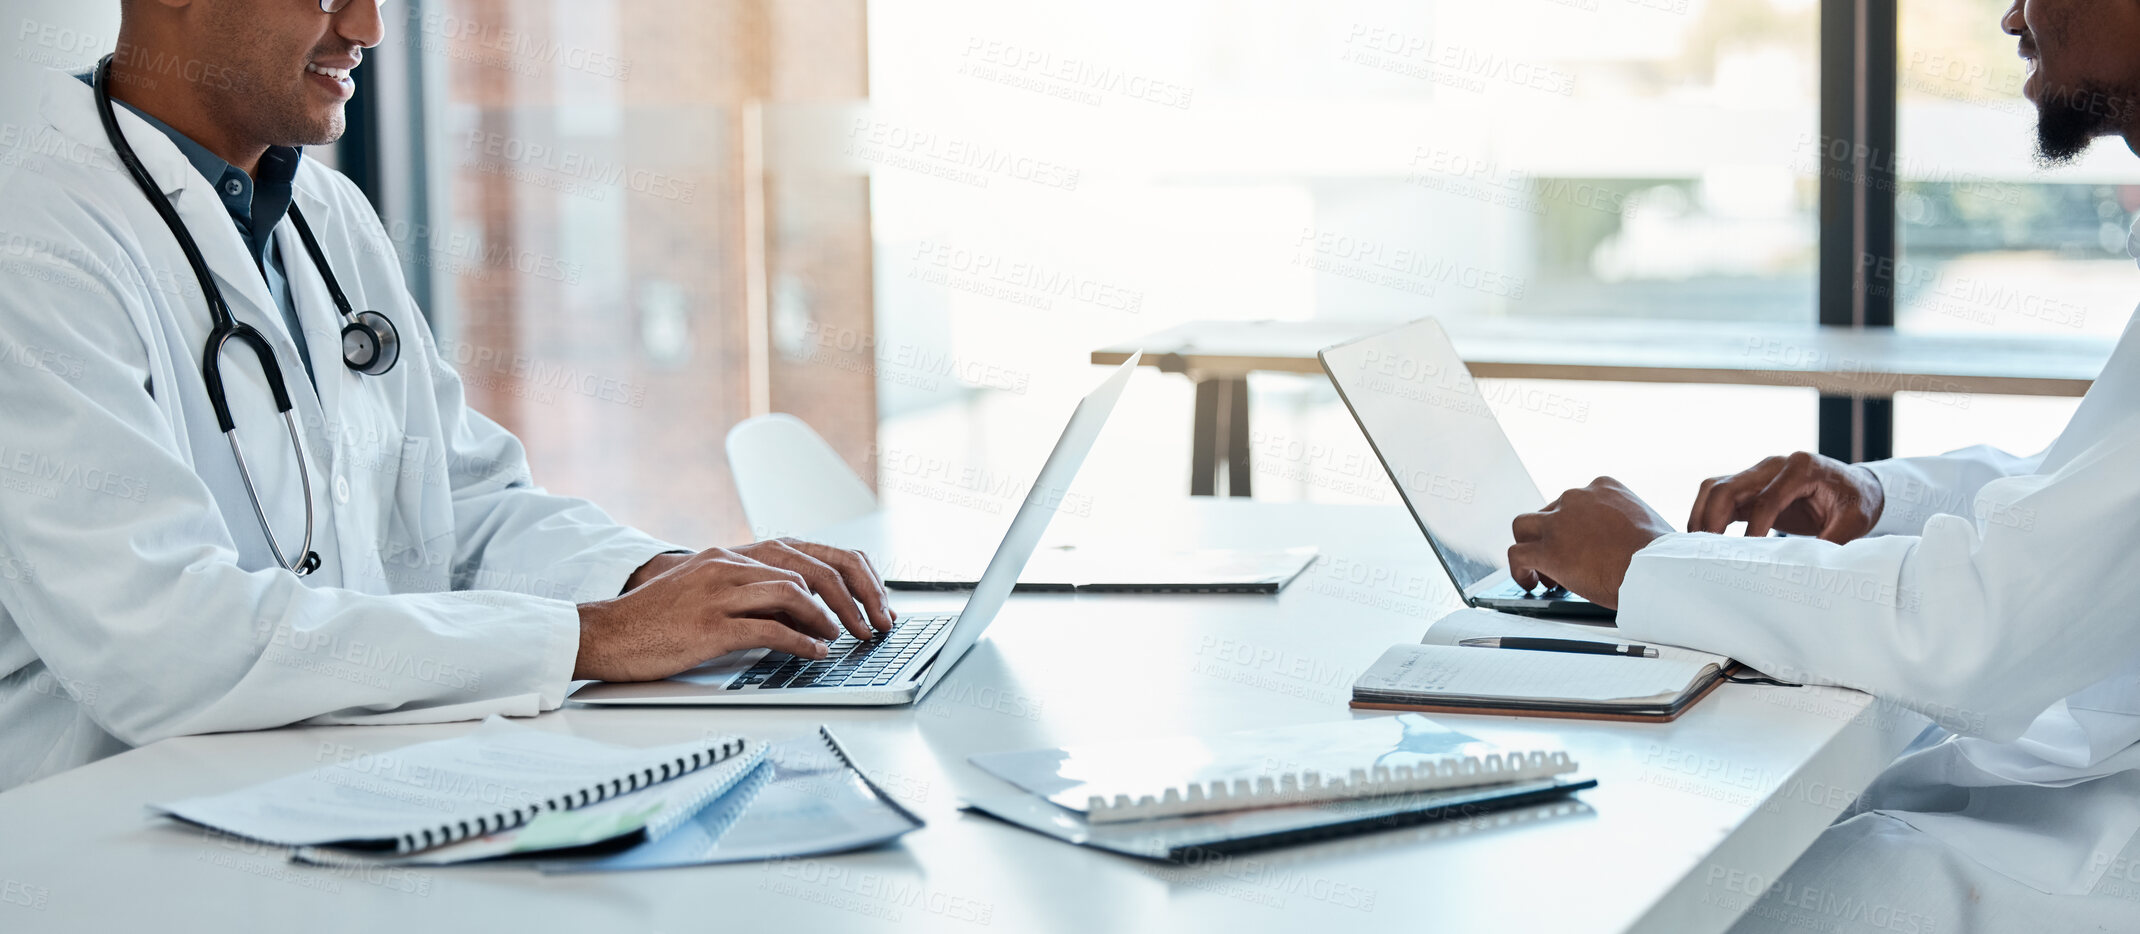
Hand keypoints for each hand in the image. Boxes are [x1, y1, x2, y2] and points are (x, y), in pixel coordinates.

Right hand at [625, 539, 894, 639]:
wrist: (606, 633)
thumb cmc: (656, 619)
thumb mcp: (706, 590)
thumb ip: (748, 591)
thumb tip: (801, 611)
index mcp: (732, 555)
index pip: (807, 553)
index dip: (847, 575)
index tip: (870, 599)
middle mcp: (729, 566)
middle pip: (810, 570)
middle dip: (850, 598)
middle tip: (870, 624)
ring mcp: (719, 594)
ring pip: (794, 594)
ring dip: (829, 619)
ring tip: (844, 637)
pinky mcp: (710, 626)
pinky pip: (769, 630)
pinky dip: (801, 642)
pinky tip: (815, 652)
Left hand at [1507, 477, 1674, 609]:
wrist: (1657, 570)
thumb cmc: (1659, 555)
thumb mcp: (1645, 522)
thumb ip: (1623, 523)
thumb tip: (1619, 543)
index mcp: (1603, 487)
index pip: (1573, 500)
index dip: (1572, 525)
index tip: (1578, 543)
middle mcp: (1576, 497)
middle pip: (1548, 512)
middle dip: (1551, 536)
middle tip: (1561, 561)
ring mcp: (1559, 522)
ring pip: (1523, 527)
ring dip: (1529, 547)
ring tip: (1542, 573)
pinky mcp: (1548, 550)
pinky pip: (1517, 555)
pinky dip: (1519, 570)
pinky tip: (1530, 583)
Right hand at [1688, 451, 1883, 542]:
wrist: (1856, 486)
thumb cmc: (1856, 501)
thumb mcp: (1854, 520)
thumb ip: (1833, 540)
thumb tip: (1809, 568)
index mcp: (1800, 468)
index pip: (1766, 499)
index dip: (1754, 528)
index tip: (1745, 554)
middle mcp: (1774, 465)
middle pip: (1728, 486)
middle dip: (1712, 518)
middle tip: (1707, 550)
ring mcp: (1759, 472)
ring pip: (1715, 487)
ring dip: (1702, 515)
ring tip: (1698, 545)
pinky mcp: (1751, 485)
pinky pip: (1719, 495)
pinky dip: (1707, 515)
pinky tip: (1706, 538)